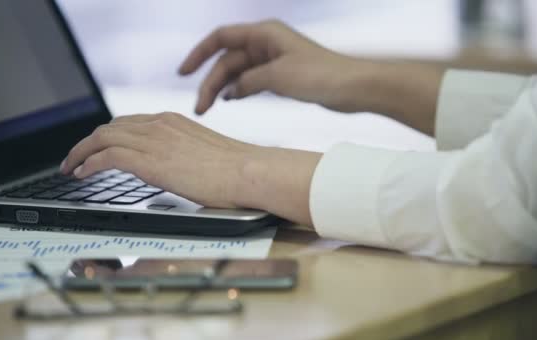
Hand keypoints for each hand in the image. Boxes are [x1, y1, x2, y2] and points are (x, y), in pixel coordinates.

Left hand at [60, 112, 251, 207]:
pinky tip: (82, 174)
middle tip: (76, 158)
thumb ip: (184, 153)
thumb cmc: (237, 169)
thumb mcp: (205, 153)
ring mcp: (154, 140)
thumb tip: (176, 168)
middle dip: (88, 142)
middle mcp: (159, 124)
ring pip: (101, 138)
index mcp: (173, 121)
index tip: (98, 148)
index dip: (107, 135)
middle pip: (110, 127)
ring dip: (80, 152)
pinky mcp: (149, 160)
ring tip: (70, 167)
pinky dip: (88, 163)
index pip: (129, 123)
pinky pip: (106, 156)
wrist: (249, 172)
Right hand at [179, 20, 443, 134]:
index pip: (221, 38)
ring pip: (239, 73)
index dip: (199, 54)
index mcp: (264, 34)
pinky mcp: (281, 75)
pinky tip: (231, 101)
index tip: (184, 72)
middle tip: (200, 106)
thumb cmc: (322, 74)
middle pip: (228, 60)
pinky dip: (240, 90)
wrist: (352, 87)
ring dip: (223, 89)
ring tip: (209, 108)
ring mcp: (273, 60)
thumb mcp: (278, 76)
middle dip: (211, 81)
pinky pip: (252, 81)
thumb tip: (232, 90)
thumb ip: (249, 80)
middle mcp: (266, 43)